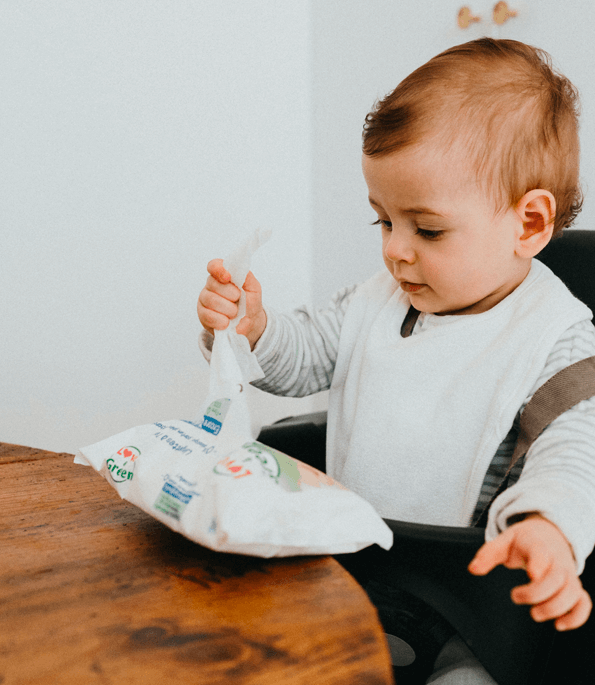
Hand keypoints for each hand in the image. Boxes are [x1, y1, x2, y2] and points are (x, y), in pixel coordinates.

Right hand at [197, 259, 266, 349]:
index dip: (218, 269)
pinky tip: (227, 323)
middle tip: (238, 300)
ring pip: (211, 300)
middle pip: (213, 284)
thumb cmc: (250, 303)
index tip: (228, 277)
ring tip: (235, 313)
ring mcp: (204, 300)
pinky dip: (221, 321)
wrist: (250, 323)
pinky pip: (208, 316)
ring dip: (227, 309)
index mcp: (223, 275)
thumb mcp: (253, 288)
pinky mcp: (203, 316)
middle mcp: (211, 286)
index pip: (214, 265)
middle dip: (230, 294)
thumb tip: (238, 268)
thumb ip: (246, 276)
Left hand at [468, 514, 591, 630]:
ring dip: (555, 608)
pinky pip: (584, 603)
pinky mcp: (574, 586)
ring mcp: (568, 574)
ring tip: (535, 614)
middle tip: (516, 597)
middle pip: (557, 580)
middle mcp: (557, 561)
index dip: (539, 565)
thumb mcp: (504, 540)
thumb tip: (473, 569)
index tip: (531, 574)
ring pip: (573, 593)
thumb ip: (488, 554)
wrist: (549, 534)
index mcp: (538, 546)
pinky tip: (559, 625)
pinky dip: (577, 616)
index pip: (542, 555)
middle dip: (537, 594)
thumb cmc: (525, 540)